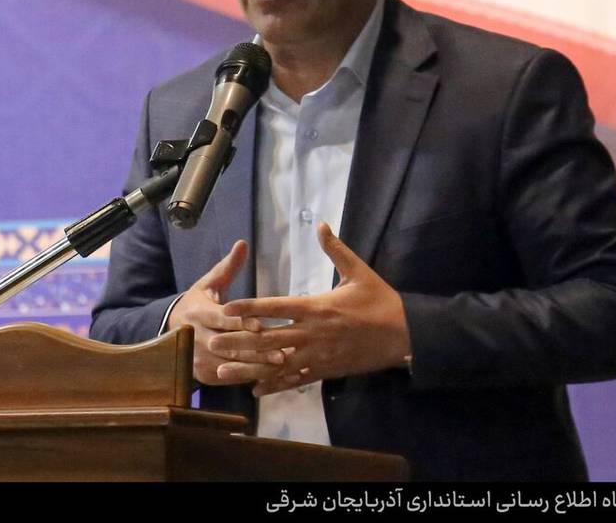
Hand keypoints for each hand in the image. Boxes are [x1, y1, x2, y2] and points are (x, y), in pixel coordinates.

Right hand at [167, 240, 282, 384]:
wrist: (171, 331)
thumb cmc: (198, 304)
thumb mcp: (209, 284)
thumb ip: (228, 267)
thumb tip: (243, 244)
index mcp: (199, 313)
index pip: (222, 319)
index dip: (241, 323)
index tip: (261, 325)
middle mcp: (197, 338)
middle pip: (230, 345)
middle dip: (256, 350)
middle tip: (282, 352)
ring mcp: (199, 359)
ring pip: (232, 364)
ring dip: (258, 366)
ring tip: (282, 365)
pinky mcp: (204, 374)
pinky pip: (230, 377)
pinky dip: (250, 377)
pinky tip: (273, 377)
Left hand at [209, 222, 411, 396]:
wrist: (405, 336)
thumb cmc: (381, 302)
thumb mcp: (359, 272)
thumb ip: (336, 251)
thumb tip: (321, 225)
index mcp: (316, 308)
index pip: (275, 307)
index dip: (248, 307)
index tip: (225, 308)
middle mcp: (311, 333)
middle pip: (267, 339)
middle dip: (237, 342)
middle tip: (210, 344)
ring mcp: (317, 355)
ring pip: (276, 364)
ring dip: (248, 368)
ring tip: (222, 372)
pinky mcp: (324, 371)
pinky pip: (294, 380)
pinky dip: (274, 385)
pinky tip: (255, 390)